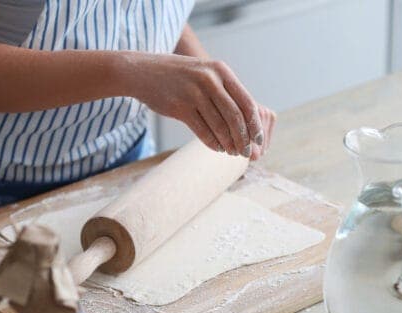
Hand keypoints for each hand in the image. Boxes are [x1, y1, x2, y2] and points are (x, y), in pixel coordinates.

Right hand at [127, 53, 275, 159]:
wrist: (143, 72)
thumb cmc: (179, 75)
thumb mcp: (205, 72)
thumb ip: (224, 89)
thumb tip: (246, 118)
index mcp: (221, 71)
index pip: (246, 102)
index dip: (254, 124)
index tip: (259, 140)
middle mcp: (209, 80)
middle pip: (235, 116)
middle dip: (244, 138)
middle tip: (247, 152)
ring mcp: (193, 93)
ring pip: (219, 126)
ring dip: (228, 143)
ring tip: (232, 152)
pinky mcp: (179, 107)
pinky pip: (202, 131)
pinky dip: (212, 143)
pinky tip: (218, 148)